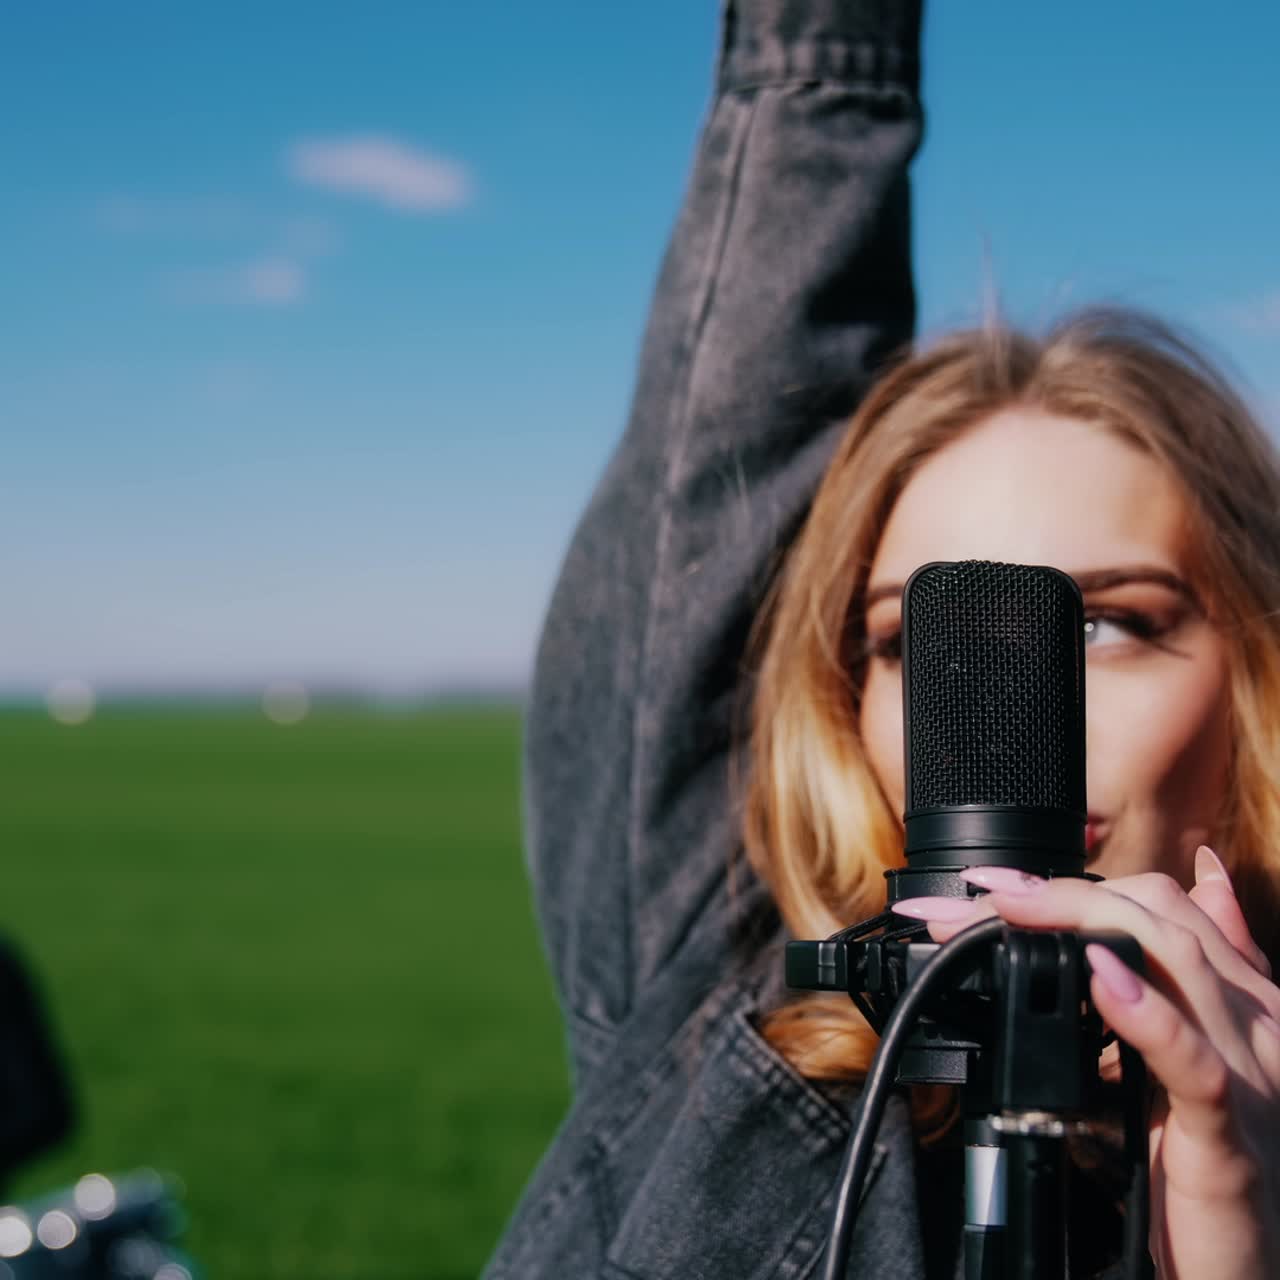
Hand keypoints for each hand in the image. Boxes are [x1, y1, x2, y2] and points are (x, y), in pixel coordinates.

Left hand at [892, 848, 1279, 1279]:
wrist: (1248, 1277)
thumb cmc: (1204, 1168)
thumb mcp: (1171, 1069)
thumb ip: (1155, 1002)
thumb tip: (1122, 940)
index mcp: (1236, 999)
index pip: (1154, 905)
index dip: (1068, 883)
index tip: (984, 883)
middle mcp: (1252, 1022)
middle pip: (1158, 917)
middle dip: (1057, 894)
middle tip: (973, 897)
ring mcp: (1251, 1073)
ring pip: (1179, 961)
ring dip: (1082, 922)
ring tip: (1014, 909)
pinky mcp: (1231, 1140)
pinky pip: (1196, 1065)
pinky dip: (1146, 1016)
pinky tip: (1101, 981)